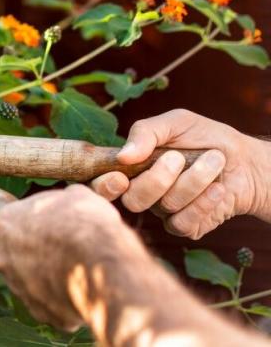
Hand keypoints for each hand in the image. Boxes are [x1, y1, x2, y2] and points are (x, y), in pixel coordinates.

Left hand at [0, 185, 124, 329]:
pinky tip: (81, 289)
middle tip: (53, 252)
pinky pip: (48, 305)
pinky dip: (61, 299)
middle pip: (6, 260)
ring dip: (44, 278)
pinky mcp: (39, 312)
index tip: (32, 232)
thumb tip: (67, 199)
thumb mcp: (75, 196)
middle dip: (25, 258)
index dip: (13, 233)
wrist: (102, 266)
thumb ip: (59, 200)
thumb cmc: (85, 223)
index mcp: (3, 226)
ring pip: (26, 284)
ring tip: (75, 269)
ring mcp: (18, 289)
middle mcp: (2, 259)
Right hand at [91, 109, 269, 238]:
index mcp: (132, 167)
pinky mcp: (186, 226)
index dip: (104, 186)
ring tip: (214, 160)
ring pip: (165, 207)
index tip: (120, 176)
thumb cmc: (206, 137)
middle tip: (178, 157)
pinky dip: (204, 203)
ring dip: (194, 181)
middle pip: (133, 200)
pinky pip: (184, 223)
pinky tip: (218, 188)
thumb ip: (146, 132)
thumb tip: (124, 156)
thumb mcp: (176, 122)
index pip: (102, 184)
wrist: (246, 160)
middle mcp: (143, 191)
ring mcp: (163, 211)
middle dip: (158, 179)